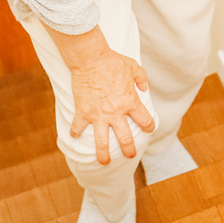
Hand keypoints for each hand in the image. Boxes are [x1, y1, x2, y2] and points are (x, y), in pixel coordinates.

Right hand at [68, 48, 154, 165]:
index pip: (144, 120)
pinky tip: (74, 137)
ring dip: (103, 154)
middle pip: (125, 138)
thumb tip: (144, 87)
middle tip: (130, 156)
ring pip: (102, 142)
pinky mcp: (83, 112)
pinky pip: (78, 127)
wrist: (90, 60)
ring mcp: (98, 115)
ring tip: (104, 162)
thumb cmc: (113, 62)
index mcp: (130, 102)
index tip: (148, 129)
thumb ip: (141, 78)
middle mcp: (116, 113)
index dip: (148, 126)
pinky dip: (75, 133)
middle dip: (129, 149)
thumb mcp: (134, 67)